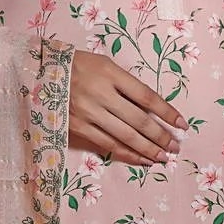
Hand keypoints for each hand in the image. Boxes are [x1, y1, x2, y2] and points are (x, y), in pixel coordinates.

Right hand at [68, 50, 186, 167]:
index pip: (147, 96)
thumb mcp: (104, 65)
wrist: (41, 73)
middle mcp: (101, 94)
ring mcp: (89, 113)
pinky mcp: (79, 127)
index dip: (167, 112)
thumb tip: (151, 107)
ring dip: (147, 148)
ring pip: (126, 135)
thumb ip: (125, 84)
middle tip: (176, 146)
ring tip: (163, 156)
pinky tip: (141, 159)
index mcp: (111, 73)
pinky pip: (108, 144)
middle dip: (161, 135)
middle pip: (139, 119)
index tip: (181, 124)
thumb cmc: (78, 67)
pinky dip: (127, 153)